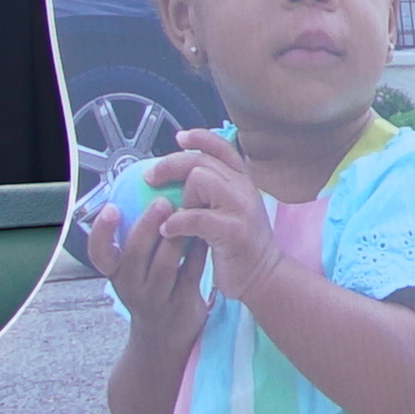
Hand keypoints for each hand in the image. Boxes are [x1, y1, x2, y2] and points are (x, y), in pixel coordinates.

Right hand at [86, 191, 207, 346]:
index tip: (111, 207)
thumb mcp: (133, 271)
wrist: (164, 339)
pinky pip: (193, 271)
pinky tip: (205, 231)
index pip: (99, 254)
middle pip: (135, 254)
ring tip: (187, 212)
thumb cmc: (149, 290)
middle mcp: (132, 287)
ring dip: (177, 236)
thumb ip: (136, 242)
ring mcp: (158, 297)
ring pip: (166, 263)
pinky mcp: (183, 302)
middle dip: (148, 225)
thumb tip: (142, 193)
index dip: (101, 232)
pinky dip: (199, 249)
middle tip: (162, 201)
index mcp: (116, 274)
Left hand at [150, 128, 284, 303]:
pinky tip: (168, 231)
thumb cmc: (240, 244)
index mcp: (242, 180)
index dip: (199, 138)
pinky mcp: (233, 231)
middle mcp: (244, 188)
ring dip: (180, 198)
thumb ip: (214, 189)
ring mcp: (241, 208)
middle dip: (170, 166)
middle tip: (151, 179)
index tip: (178, 138)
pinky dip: (176, 223)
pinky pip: (195, 217)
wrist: (263, 275)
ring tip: (176, 218)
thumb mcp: (232, 208)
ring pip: (199, 180)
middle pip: (200, 161)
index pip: (221, 146)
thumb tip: (179, 175)